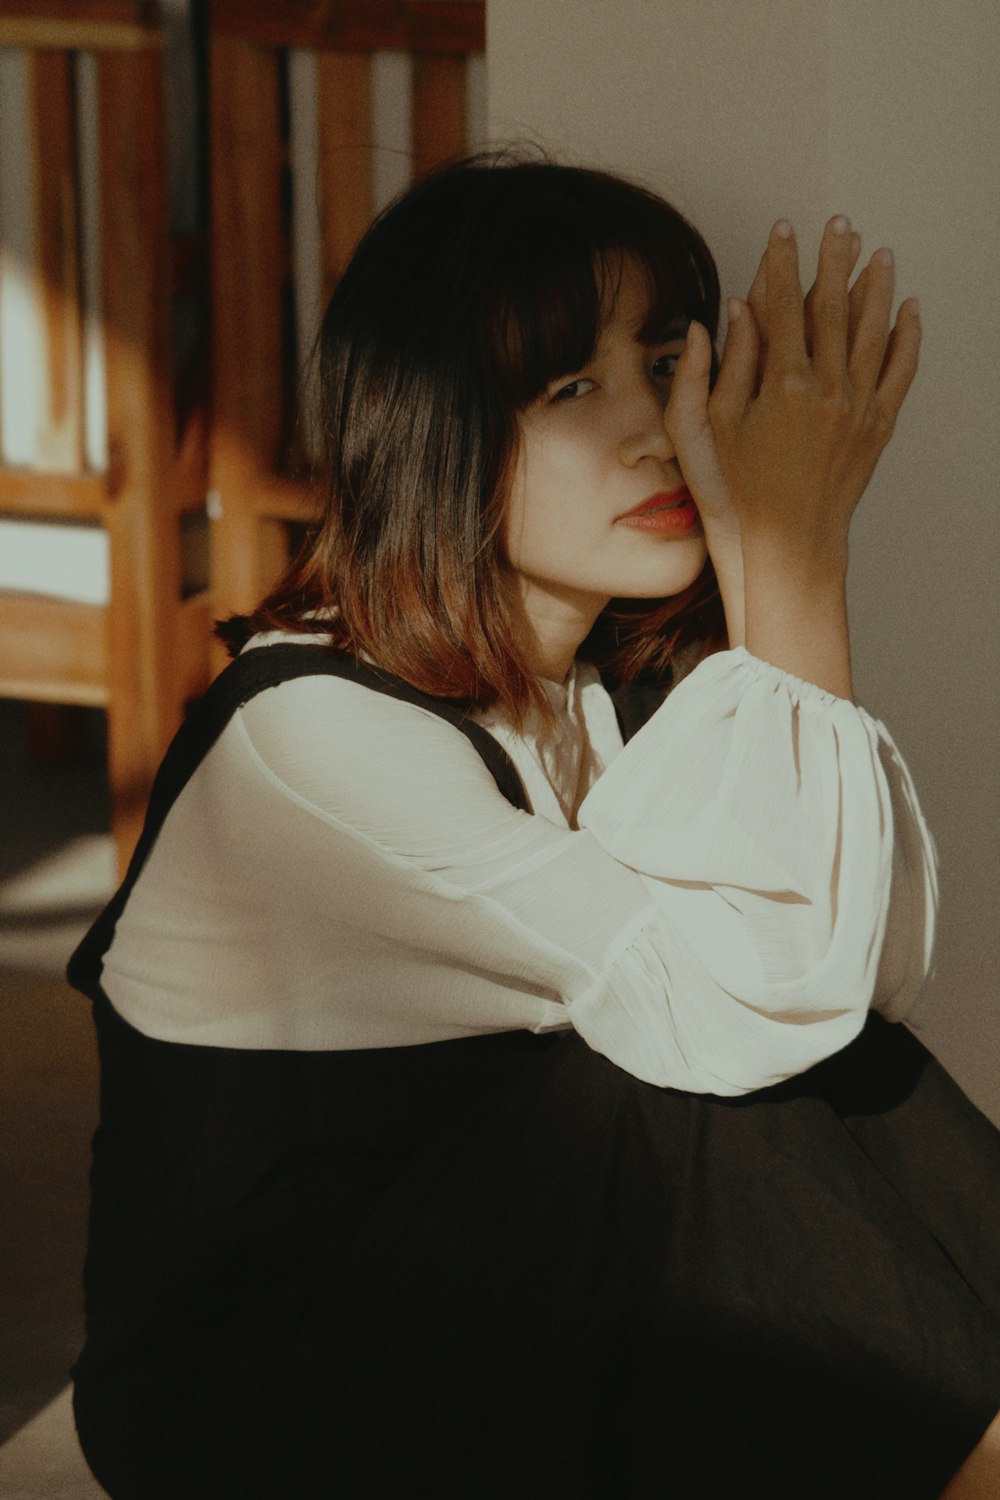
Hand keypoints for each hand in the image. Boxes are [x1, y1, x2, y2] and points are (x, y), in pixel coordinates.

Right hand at [707, 215, 920, 565]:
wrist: (787, 544)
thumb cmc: (738, 492)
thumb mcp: (709, 429)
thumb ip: (723, 365)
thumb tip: (733, 310)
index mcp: (781, 384)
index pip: (783, 305)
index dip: (781, 263)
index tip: (784, 231)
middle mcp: (826, 389)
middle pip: (832, 307)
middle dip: (833, 260)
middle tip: (837, 225)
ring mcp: (857, 407)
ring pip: (872, 331)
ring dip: (875, 287)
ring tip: (877, 253)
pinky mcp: (876, 427)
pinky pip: (899, 371)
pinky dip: (906, 337)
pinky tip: (908, 311)